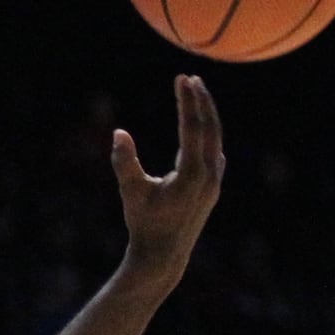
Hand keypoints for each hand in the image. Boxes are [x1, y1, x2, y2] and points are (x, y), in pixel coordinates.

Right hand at [111, 74, 224, 285]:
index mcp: (192, 173)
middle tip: (192, 79)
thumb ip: (125, 162)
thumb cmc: (143, 223)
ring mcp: (214, 182)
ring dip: (207, 116)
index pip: (192, 127)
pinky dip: (208, 135)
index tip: (182, 79)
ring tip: (197, 97)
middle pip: (210, 129)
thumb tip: (118, 133)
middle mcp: (209, 175)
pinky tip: (204, 132)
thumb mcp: (131, 192)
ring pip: (215, 140)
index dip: (187, 101)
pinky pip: (214, 152)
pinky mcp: (212, 188)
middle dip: (201, 102)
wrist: (164, 256)